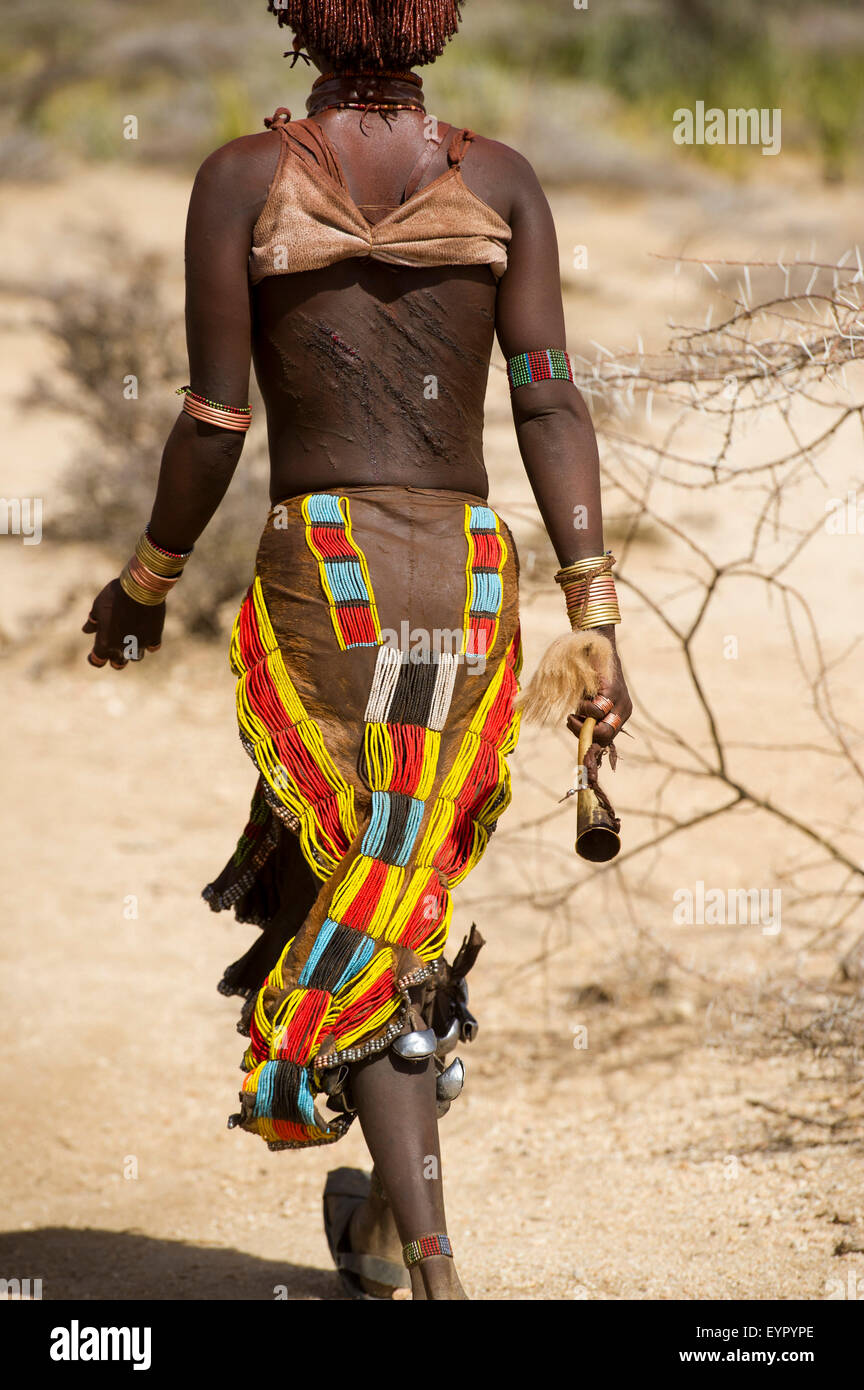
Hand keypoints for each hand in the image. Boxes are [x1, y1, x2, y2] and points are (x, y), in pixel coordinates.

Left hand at [82, 578, 164, 669]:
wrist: (141, 588)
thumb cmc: (115, 596)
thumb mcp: (98, 606)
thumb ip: (93, 622)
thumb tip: (86, 630)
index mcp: (105, 642)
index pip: (97, 661)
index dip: (94, 659)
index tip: (93, 656)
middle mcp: (122, 648)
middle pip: (118, 663)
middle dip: (114, 658)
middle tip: (113, 651)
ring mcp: (140, 644)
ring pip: (136, 657)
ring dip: (132, 652)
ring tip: (130, 642)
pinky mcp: (155, 637)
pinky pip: (152, 647)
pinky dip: (148, 644)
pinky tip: (146, 637)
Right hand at [566, 633, 631, 749]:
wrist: (593, 643)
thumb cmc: (587, 672)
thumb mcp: (588, 699)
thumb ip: (588, 717)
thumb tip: (582, 739)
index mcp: (620, 713)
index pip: (606, 739)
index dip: (589, 741)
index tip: (575, 731)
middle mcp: (624, 710)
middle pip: (604, 738)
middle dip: (583, 733)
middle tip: (571, 719)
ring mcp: (621, 702)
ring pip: (600, 729)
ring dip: (582, 720)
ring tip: (577, 706)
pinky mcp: (614, 693)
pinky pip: (597, 712)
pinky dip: (585, 708)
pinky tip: (582, 697)